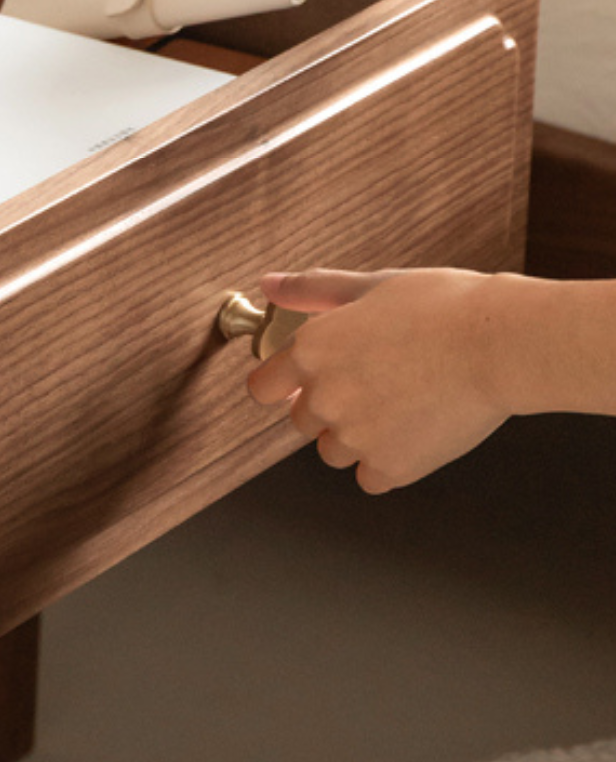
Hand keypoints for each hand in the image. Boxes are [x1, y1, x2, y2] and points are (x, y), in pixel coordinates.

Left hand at [245, 268, 510, 491]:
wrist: (500, 344)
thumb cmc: (442, 307)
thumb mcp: (370, 285)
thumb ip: (311, 290)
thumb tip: (269, 284)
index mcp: (311, 350)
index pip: (262, 388)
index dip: (281, 386)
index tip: (301, 384)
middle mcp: (323, 397)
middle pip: (302, 420)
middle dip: (328, 407)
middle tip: (376, 382)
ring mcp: (355, 436)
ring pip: (334, 451)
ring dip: (356, 437)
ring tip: (400, 403)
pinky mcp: (391, 467)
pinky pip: (371, 476)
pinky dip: (388, 462)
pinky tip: (415, 431)